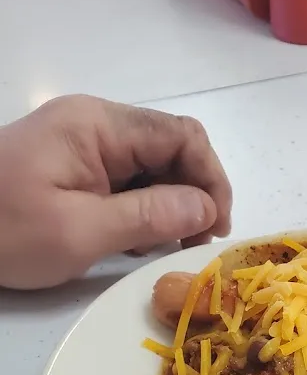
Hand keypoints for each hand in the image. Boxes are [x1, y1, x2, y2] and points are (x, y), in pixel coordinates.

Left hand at [0, 95, 232, 288]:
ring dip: (173, 206)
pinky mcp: (77, 168)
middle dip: (195, 194)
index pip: (181, 137)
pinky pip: (129, 181)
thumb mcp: (81, 232)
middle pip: (173, 148)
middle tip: (196, 245)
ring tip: (168, 249)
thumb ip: (149, 216)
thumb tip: (207, 209)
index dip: (211, 181)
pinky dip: (146, 210)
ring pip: (154, 167)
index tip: (216, 231)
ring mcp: (85, 145)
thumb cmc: (5, 232)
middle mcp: (97, 125)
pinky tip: (140, 242)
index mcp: (98, 126)